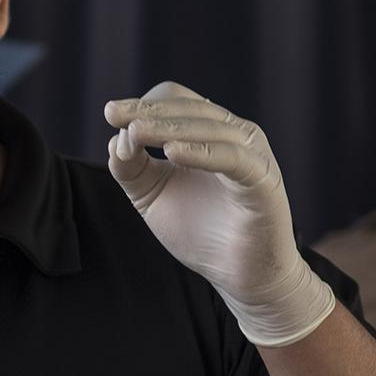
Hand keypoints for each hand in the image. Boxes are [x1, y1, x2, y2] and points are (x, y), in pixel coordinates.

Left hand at [103, 83, 333, 346]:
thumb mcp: (153, 196)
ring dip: (168, 128)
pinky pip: (233, 158)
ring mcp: (253, 155)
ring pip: (208, 127)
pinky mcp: (263, 181)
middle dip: (147, 112)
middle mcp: (235, 135)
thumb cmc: (201, 232)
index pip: (175, 99)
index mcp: (210, 132)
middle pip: (187, 108)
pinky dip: (201, 152)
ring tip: (135, 133)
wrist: (240, 276)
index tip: (112, 116)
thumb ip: (132, 169)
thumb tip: (114, 141)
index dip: (142, 104)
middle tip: (114, 116)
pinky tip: (171, 154)